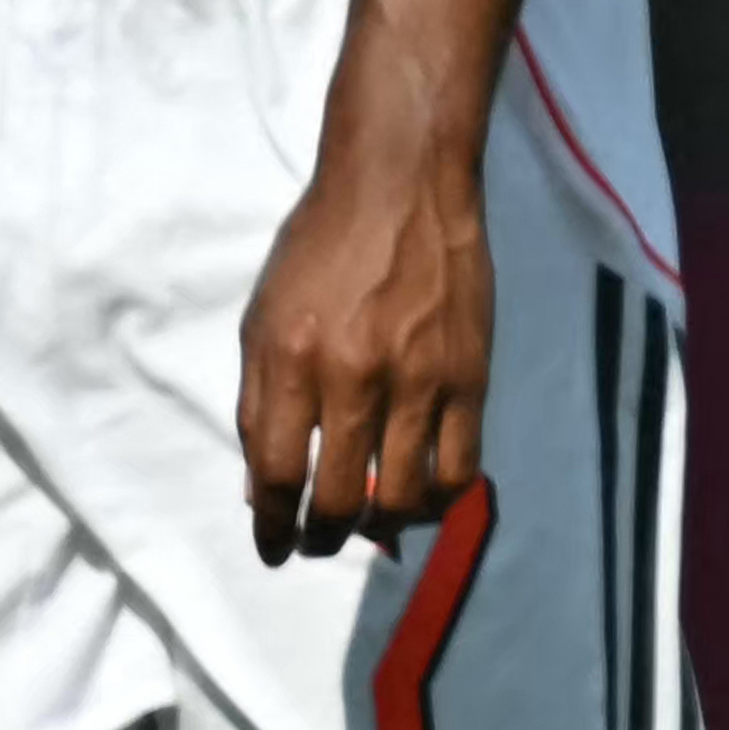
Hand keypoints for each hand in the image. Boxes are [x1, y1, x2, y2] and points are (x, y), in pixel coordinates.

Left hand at [236, 113, 491, 567]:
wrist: (401, 182)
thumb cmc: (320, 246)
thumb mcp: (263, 316)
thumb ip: (258, 402)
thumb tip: (262, 486)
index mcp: (290, 359)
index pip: (275, 476)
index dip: (271, 528)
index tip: (273, 547)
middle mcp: (354, 377)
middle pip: (338, 500)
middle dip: (320, 538)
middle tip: (316, 542)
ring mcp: (419, 380)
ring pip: (403, 499)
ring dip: (379, 530)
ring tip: (368, 528)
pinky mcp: (470, 377)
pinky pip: (459, 470)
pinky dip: (438, 503)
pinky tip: (422, 502)